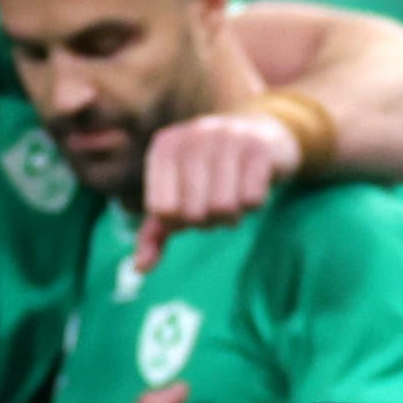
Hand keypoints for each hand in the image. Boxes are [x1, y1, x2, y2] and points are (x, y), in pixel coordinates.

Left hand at [132, 109, 304, 272]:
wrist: (260, 136)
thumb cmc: (210, 174)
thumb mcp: (178, 196)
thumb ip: (155, 232)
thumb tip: (141, 267)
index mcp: (166, 146)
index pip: (162, 209)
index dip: (179, 221)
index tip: (189, 207)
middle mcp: (194, 135)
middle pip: (194, 213)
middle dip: (207, 221)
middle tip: (216, 205)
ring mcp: (228, 137)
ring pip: (224, 207)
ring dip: (232, 216)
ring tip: (234, 198)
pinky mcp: (260, 147)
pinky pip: (252, 200)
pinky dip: (254, 205)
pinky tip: (253, 187)